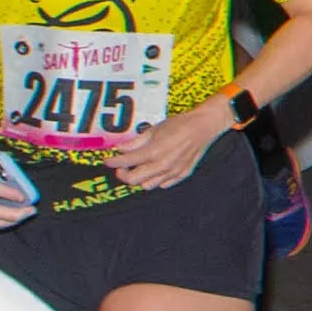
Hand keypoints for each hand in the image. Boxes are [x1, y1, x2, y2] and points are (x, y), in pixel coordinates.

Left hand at [111, 98, 231, 191]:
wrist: (203, 127)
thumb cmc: (180, 124)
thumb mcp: (154, 129)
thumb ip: (136, 141)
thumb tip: (121, 148)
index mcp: (153, 152)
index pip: (126, 162)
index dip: (113, 162)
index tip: (107, 161)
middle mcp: (162, 165)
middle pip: (133, 180)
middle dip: (123, 174)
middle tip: (121, 167)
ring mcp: (172, 172)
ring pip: (147, 185)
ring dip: (139, 179)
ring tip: (138, 169)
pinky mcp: (181, 174)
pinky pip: (163, 184)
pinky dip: (156, 179)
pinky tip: (155, 170)